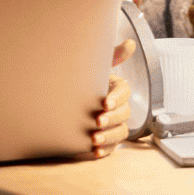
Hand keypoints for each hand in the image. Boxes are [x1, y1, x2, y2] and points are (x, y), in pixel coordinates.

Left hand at [91, 39, 135, 157]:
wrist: (62, 102)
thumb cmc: (81, 82)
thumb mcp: (93, 68)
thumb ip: (111, 57)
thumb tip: (131, 44)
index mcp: (116, 88)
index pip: (124, 92)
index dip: (117, 98)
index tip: (105, 102)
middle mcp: (118, 107)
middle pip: (124, 114)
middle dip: (112, 118)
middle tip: (97, 121)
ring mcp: (114, 124)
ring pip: (120, 132)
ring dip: (109, 136)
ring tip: (94, 138)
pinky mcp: (107, 139)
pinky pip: (112, 147)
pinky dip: (105, 150)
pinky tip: (95, 151)